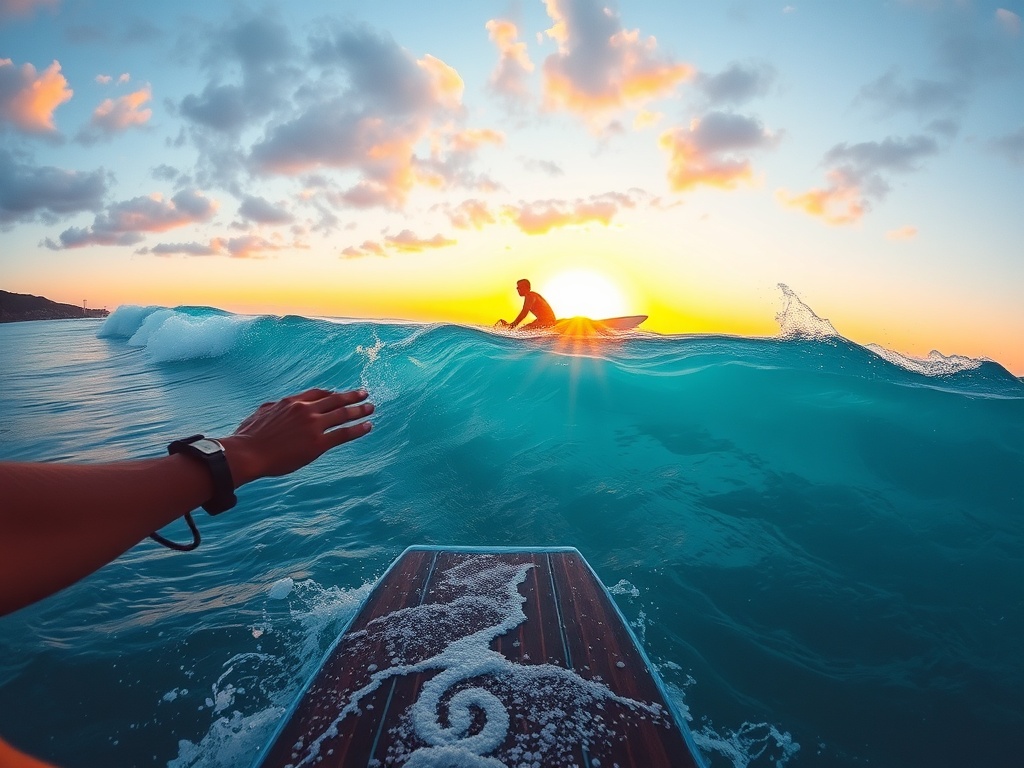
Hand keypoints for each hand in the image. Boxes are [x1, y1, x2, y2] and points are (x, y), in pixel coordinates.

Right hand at [221, 388, 373, 485]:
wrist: (248, 453)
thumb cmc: (248, 437)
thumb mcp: (260, 413)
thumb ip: (273, 408)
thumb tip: (276, 406)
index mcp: (292, 402)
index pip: (317, 393)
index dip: (331, 393)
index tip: (339, 394)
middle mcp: (305, 410)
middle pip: (335, 400)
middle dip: (351, 396)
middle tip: (364, 393)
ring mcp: (313, 426)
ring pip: (343, 414)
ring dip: (359, 410)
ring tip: (370, 408)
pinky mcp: (318, 443)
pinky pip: (343, 433)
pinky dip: (358, 429)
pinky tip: (368, 426)